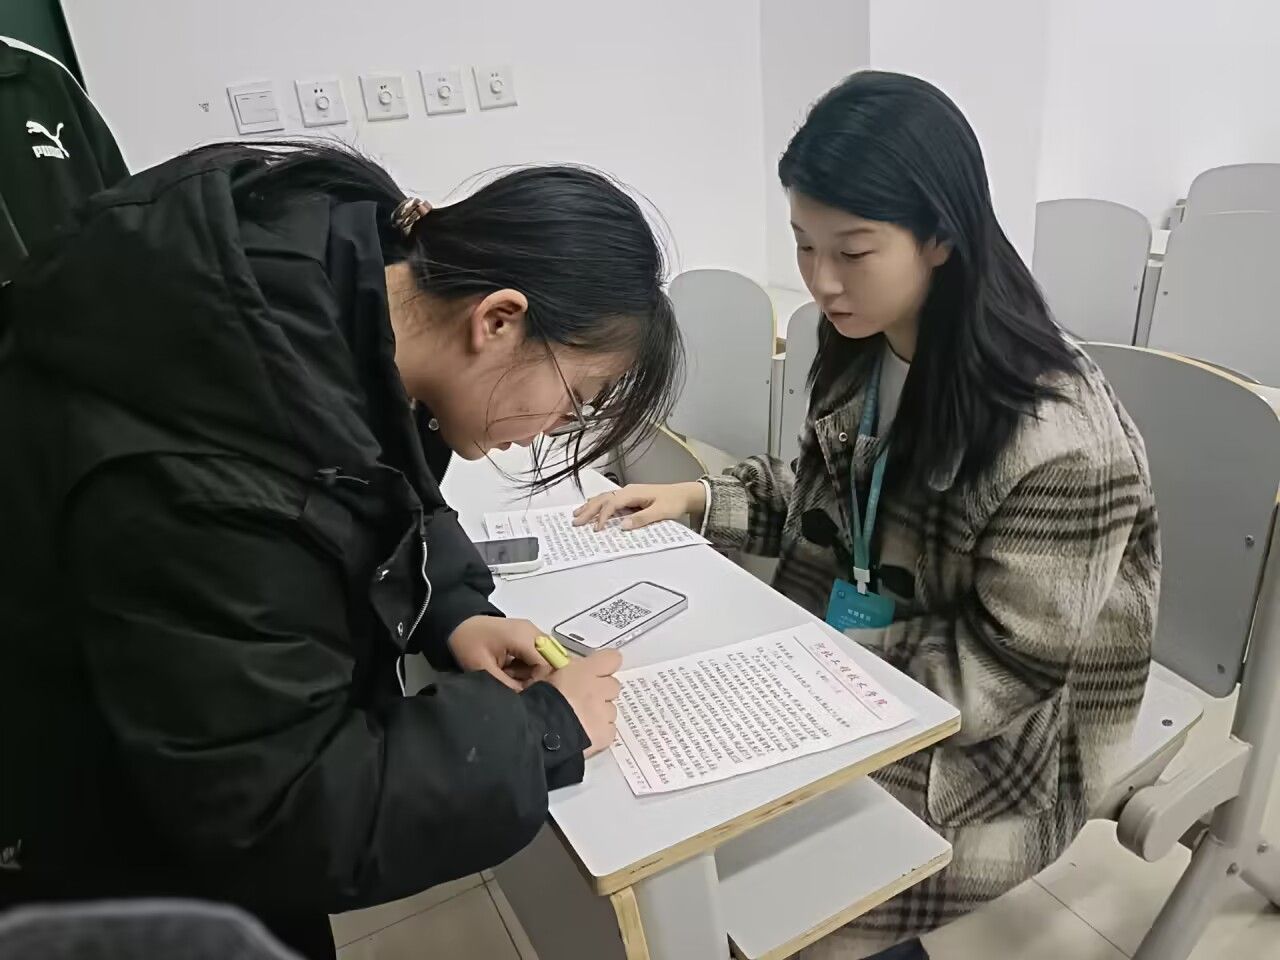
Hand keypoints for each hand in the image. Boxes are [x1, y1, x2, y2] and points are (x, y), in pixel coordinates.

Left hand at [448, 616, 552, 691]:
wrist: (457, 624)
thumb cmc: (468, 644)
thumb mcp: (483, 668)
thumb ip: (506, 684)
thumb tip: (523, 698)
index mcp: (523, 637)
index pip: (545, 664)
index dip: (537, 681)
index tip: (522, 691)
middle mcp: (532, 631)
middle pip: (548, 659)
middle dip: (535, 676)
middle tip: (515, 684)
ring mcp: (529, 631)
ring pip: (543, 657)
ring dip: (530, 670)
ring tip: (509, 675)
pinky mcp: (525, 634)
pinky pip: (536, 653)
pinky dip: (526, 664)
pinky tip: (510, 669)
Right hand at [546, 650, 622, 757]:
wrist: (540, 733)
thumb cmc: (539, 701)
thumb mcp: (542, 676)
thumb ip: (560, 669)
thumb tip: (567, 667)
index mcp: (586, 671)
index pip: (612, 658)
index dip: (604, 665)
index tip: (595, 671)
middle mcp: (600, 690)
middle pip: (612, 685)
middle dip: (601, 690)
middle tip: (583, 698)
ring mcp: (605, 714)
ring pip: (610, 710)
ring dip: (600, 713)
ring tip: (579, 720)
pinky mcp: (606, 735)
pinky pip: (609, 730)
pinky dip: (600, 732)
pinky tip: (584, 734)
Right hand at [572, 482, 705, 531]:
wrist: (684, 494)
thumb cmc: (673, 501)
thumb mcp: (660, 512)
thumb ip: (642, 518)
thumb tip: (623, 526)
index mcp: (633, 492)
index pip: (612, 504)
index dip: (603, 516)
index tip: (596, 529)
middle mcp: (628, 491)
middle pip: (603, 499)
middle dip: (588, 510)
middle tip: (576, 521)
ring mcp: (628, 493)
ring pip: (604, 498)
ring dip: (590, 506)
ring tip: (577, 514)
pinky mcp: (630, 497)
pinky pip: (610, 500)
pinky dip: (598, 504)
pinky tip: (591, 508)